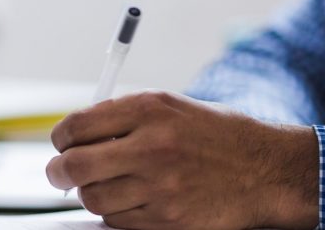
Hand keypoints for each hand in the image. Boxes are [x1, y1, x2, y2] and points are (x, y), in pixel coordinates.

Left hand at [46, 91, 318, 229]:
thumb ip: (124, 116)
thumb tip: (77, 133)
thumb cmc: (218, 135)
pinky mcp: (167, 220)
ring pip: (92, 199)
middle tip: (60, 172)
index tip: (62, 143)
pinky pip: (118, 221)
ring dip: (91, 193)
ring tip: (105, 184)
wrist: (265, 170)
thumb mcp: (172, 106)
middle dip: (59, 171)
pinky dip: (116, 213)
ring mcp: (159, 186)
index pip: (77, 126)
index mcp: (149, 109)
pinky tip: (132, 199)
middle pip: (75, 166)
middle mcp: (151, 146)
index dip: (61, 138)